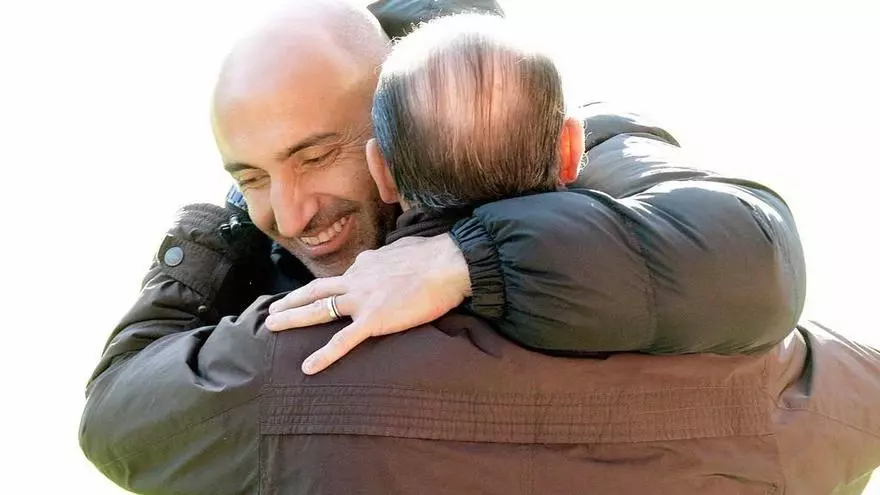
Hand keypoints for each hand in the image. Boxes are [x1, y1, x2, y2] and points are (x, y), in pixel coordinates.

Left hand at [265, 233, 471, 373]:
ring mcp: (362, 300)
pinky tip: (308, 368)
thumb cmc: (435, 255)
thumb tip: (397, 254)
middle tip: (273, 309)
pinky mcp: (372, 320)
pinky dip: (323, 355)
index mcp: (367, 264)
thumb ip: (394, 255)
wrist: (447, 265)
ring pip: (319, 309)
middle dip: (292, 300)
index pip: (342, 277)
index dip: (326, 288)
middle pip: (317, 290)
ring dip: (293, 318)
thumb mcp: (405, 248)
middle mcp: (357, 279)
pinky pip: (342, 341)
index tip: (314, 295)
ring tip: (272, 326)